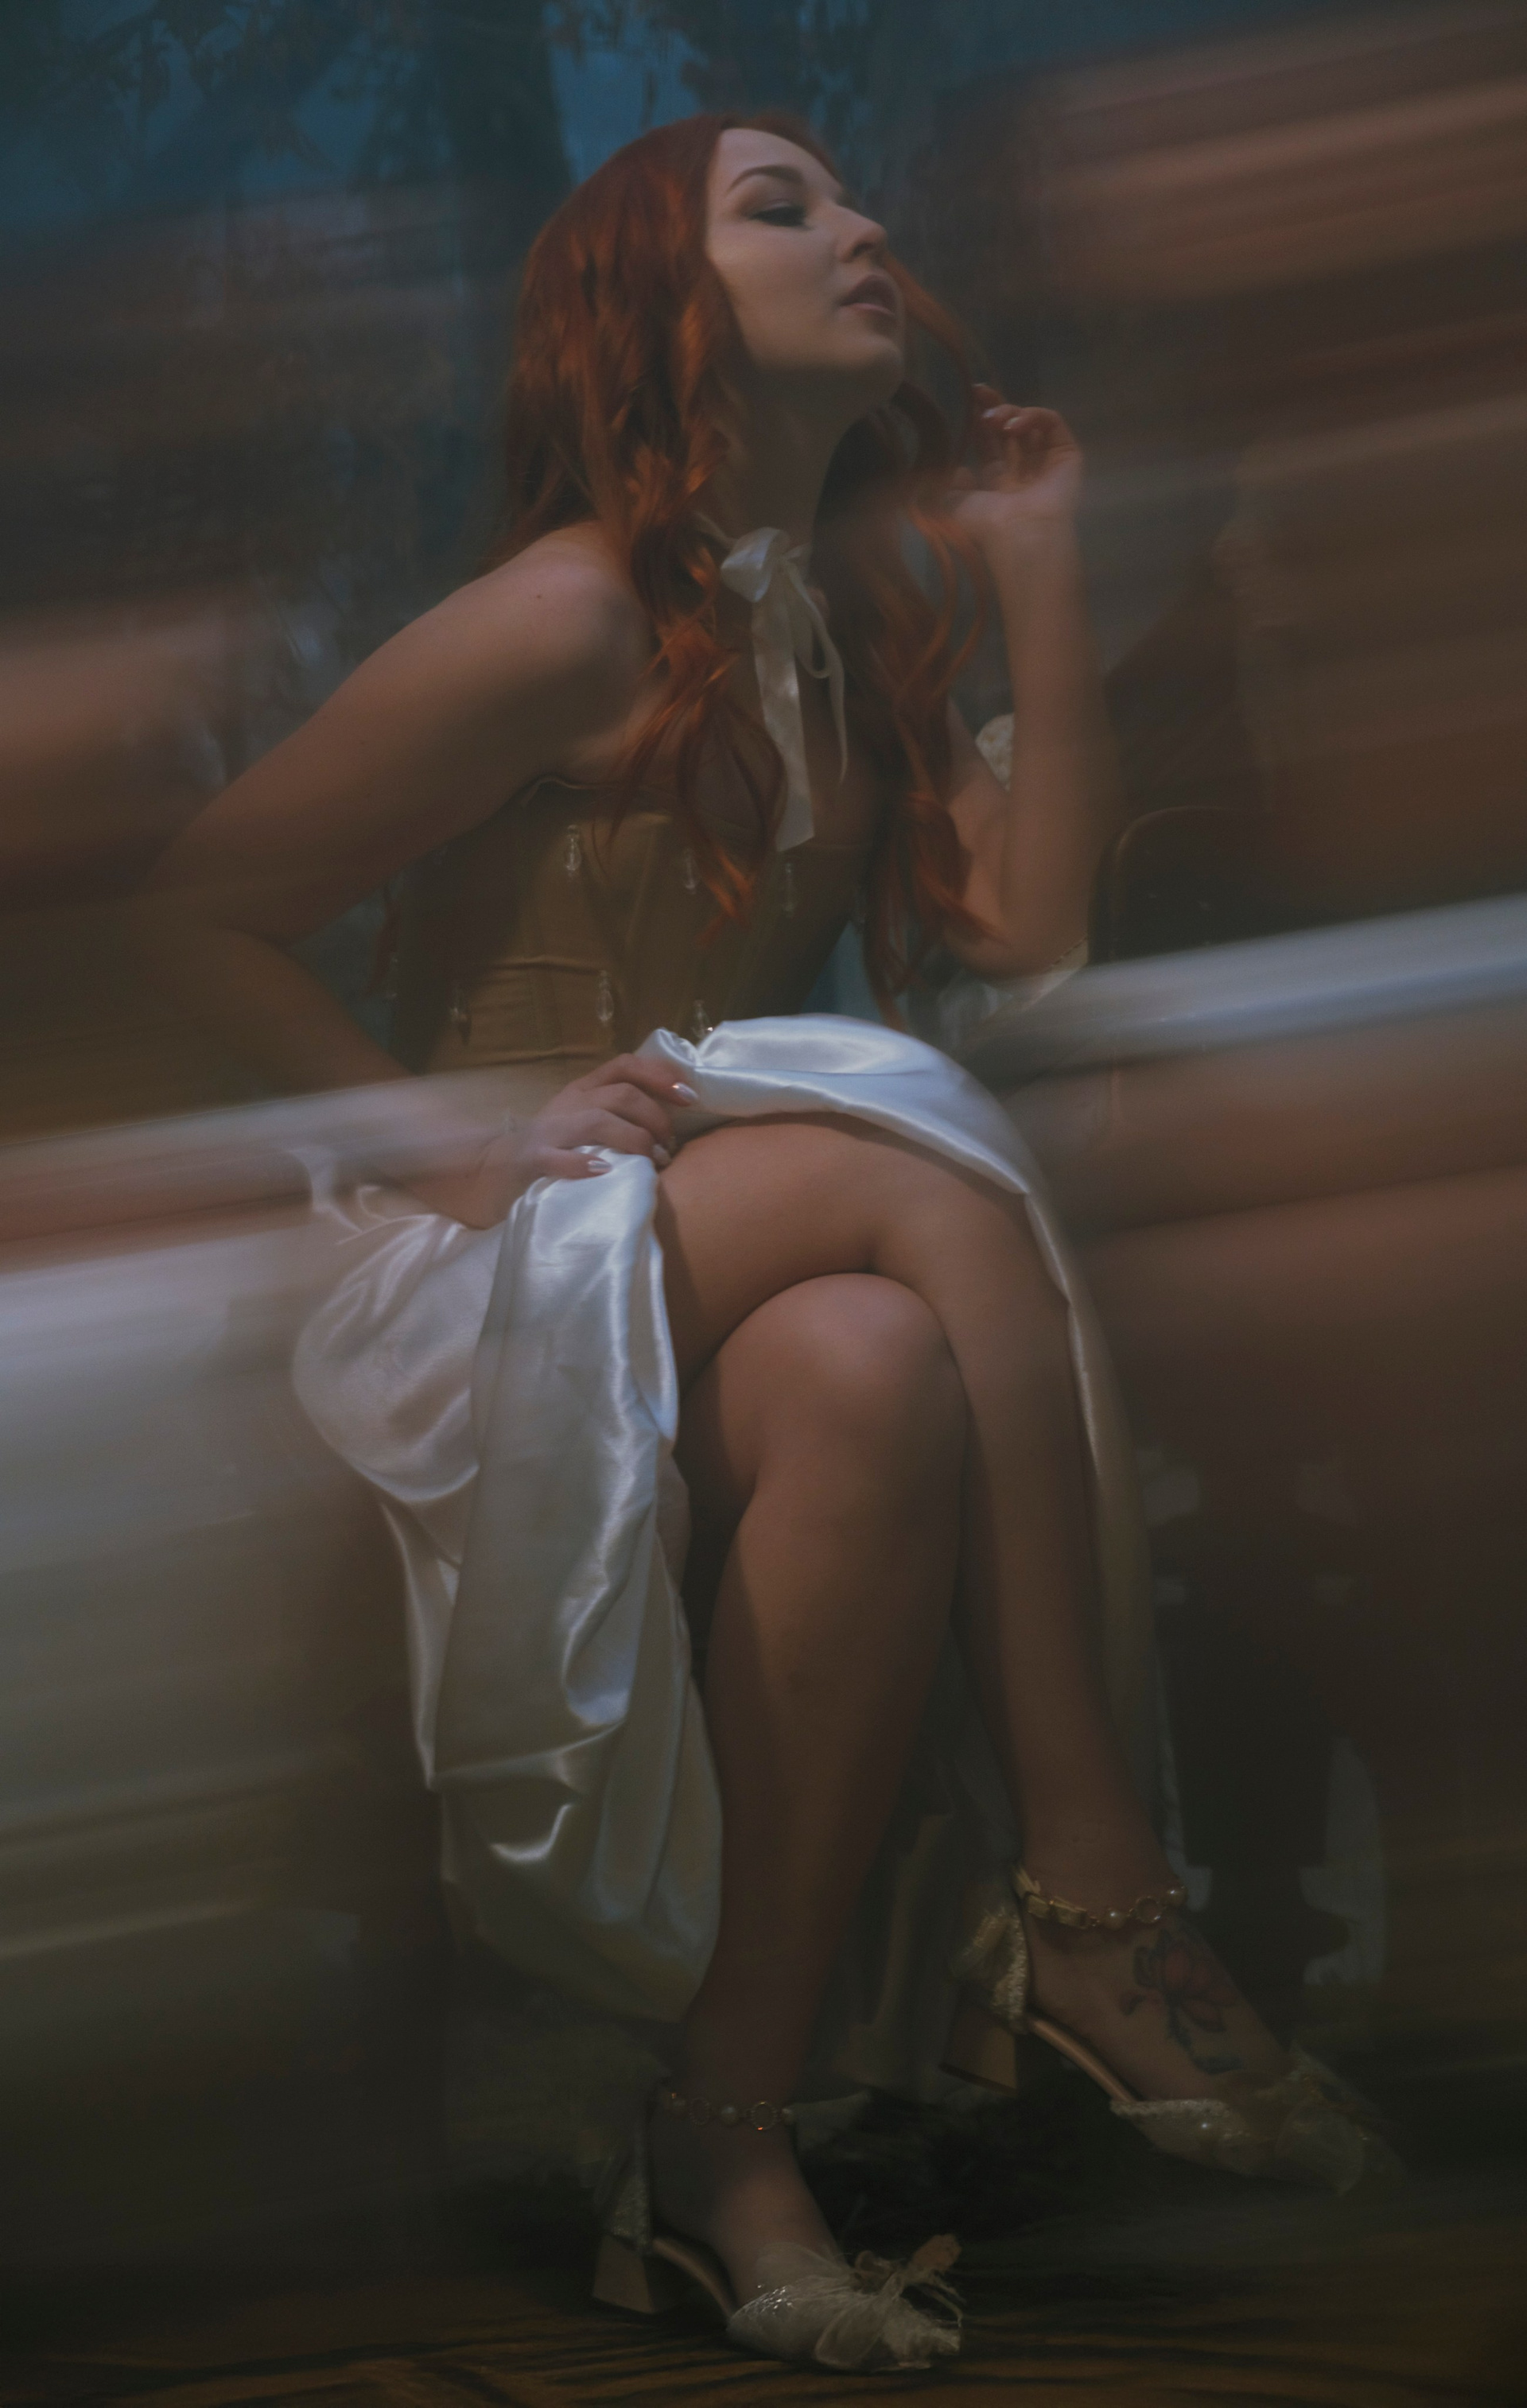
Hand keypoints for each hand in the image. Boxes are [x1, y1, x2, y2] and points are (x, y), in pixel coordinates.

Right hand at [517, 1052, 695, 1181]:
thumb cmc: (555, 1146)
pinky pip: (557, 1158)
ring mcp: (550, 1129)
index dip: (661, 1076)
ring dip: (633, 1139)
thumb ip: (621, 1113)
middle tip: (670, 1144)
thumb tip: (674, 1118)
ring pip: (598, 1121)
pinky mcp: (531, 1158)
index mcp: (585, 1089)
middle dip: (655, 1116)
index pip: (625, 1065)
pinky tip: (604, 1170)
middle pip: (621, 1094)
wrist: (495, 1167)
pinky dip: (582, 1163)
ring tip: (653, 1160)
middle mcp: (571, 1102)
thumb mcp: (586, 1120)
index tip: (690, 1096)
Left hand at [948, 387, 1082, 549]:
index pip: (989, 443)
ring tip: (994, 420)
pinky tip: (1014, 426)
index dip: (978, 420)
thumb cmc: (987, 525)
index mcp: (998, 483)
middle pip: (1009, 427)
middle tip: (978, 395)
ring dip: (1010, 413)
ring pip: (1030, 422)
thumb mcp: (956, 504)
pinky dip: (1033, 416)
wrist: (1020, 535)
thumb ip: (951, 484)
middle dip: (994, 407)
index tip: (967, 401)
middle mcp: (1023, 470)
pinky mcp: (1067, 455)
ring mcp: (1046, 462)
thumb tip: (957, 470)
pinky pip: (1052, 423)